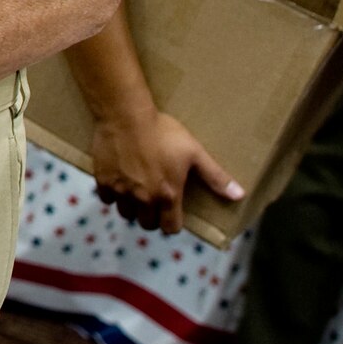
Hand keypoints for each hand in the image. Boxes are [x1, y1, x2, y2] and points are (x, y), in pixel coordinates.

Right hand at [90, 108, 243, 233]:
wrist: (125, 115)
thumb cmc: (163, 132)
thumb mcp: (194, 152)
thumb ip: (215, 177)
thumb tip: (239, 195)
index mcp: (167, 195)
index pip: (170, 228)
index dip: (172, 223)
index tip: (171, 214)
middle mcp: (143, 198)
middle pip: (146, 224)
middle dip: (151, 217)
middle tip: (154, 202)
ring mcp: (121, 190)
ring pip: (125, 213)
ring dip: (131, 208)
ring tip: (136, 193)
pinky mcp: (102, 180)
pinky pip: (106, 199)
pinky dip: (112, 194)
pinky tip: (118, 182)